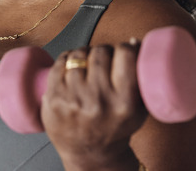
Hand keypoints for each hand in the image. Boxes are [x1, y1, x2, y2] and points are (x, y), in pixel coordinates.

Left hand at [41, 42, 145, 169]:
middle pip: (100, 52)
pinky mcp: (54, 98)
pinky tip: (71, 64)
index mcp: (125, 103)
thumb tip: (134, 41)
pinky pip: (59, 63)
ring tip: (87, 62)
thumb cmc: (115, 128)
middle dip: (103, 50)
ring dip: (83, 54)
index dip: (124, 48)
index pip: (125, 56)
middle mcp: (99, 100)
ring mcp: (74, 99)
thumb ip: (141, 78)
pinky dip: (66, 58)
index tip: (123, 51)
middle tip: (104, 59)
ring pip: (78, 55)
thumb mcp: (138, 110)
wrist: (89, 153)